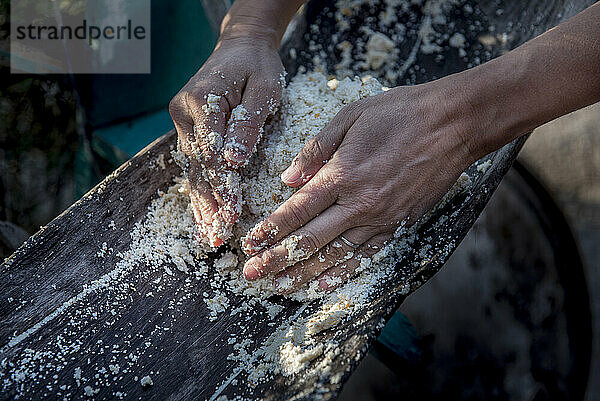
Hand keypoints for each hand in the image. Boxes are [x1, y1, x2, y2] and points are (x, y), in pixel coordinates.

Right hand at [169, 38, 283, 245]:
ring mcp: (183, 122)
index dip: (223, 186)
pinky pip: (194, 164)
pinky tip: (202, 215)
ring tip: (207, 235)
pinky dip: (200, 191)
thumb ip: (247, 123)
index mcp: (203, 101)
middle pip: (199, 166)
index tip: (232, 213)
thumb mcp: (264, 88)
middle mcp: (185, 114)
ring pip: (193, 170)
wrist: (241, 46)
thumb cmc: (257, 65)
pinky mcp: (188, 128)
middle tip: (217, 236)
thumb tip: (233, 161)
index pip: (212, 153)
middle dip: (210, 204)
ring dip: (201, 204)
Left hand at [240, 82, 476, 291]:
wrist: (454, 124)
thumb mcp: (350, 117)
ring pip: (335, 255)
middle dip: (276, 260)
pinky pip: (365, 256)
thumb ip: (315, 149)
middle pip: (309, 240)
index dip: (270, 230)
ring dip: (303, 274)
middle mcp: (359, 204)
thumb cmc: (401, 113)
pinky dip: (342, 273)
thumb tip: (287, 178)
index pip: (296, 211)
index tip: (249, 244)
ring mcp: (381, 219)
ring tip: (279, 288)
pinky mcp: (399, 225)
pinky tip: (323, 285)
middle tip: (252, 275)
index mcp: (342, 174)